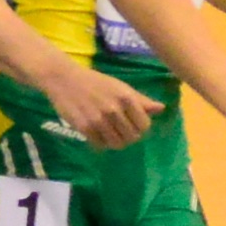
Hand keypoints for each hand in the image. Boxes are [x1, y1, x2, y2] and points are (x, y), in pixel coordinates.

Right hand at [36, 55, 164, 147]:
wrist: (65, 79)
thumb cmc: (95, 82)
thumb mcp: (120, 87)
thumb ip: (140, 100)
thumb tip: (161, 109)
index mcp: (126, 97)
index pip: (144, 126)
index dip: (141, 128)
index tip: (133, 125)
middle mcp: (114, 109)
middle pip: (132, 137)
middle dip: (128, 137)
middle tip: (121, 131)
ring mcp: (99, 119)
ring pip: (116, 144)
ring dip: (115, 142)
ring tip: (109, 134)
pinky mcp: (84, 127)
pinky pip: (99, 145)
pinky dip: (100, 143)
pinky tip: (97, 134)